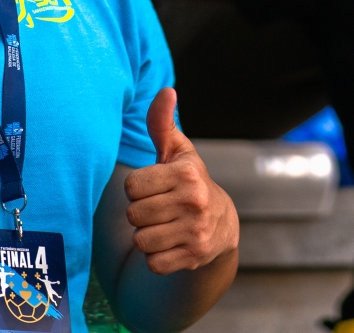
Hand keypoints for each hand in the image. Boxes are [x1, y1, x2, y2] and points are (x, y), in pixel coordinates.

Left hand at [124, 88, 238, 273]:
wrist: (222, 225)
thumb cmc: (188, 181)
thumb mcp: (178, 152)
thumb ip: (162, 123)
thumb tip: (166, 91)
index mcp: (186, 173)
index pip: (131, 187)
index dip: (137, 188)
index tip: (153, 187)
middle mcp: (194, 201)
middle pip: (133, 215)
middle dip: (141, 213)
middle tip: (159, 208)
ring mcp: (196, 231)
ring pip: (141, 241)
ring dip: (147, 236)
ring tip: (165, 226)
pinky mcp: (194, 257)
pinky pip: (153, 263)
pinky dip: (156, 257)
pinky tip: (171, 244)